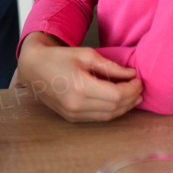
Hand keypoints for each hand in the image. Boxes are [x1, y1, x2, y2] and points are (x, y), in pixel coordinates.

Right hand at [15, 32, 141, 121]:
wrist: (33, 68)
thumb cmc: (58, 57)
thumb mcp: (86, 55)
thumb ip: (111, 66)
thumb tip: (131, 74)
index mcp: (80, 86)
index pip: (116, 95)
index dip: (132, 89)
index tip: (139, 80)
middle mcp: (76, 104)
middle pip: (114, 107)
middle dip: (131, 98)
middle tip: (139, 87)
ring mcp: (73, 114)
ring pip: (108, 116)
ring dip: (124, 107)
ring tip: (134, 96)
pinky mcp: (71, 118)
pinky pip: (98, 118)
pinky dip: (111, 111)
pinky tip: (118, 102)